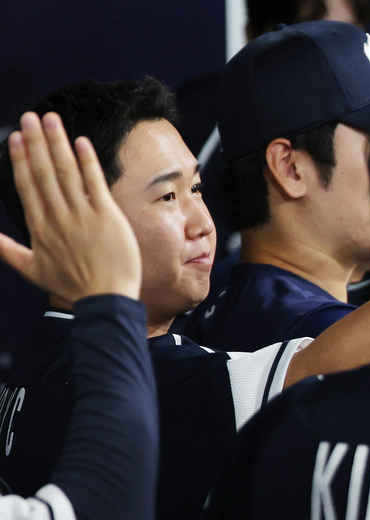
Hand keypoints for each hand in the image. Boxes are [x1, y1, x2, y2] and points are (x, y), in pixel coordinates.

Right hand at [0, 112, 140, 300]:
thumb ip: (7, 250)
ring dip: (58, 144)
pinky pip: (94, 183)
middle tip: (31, 117)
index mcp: (40, 227)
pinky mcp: (107, 216)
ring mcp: (83, 215)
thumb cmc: (72, 286)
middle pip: (42, 172)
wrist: (105, 299)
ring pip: (66, 172)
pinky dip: (87, 162)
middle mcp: (58, 217)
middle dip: (36, 142)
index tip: (18, 138)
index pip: (27, 185)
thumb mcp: (32, 270)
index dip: (21, 159)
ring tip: (51, 120)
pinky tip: (81, 142)